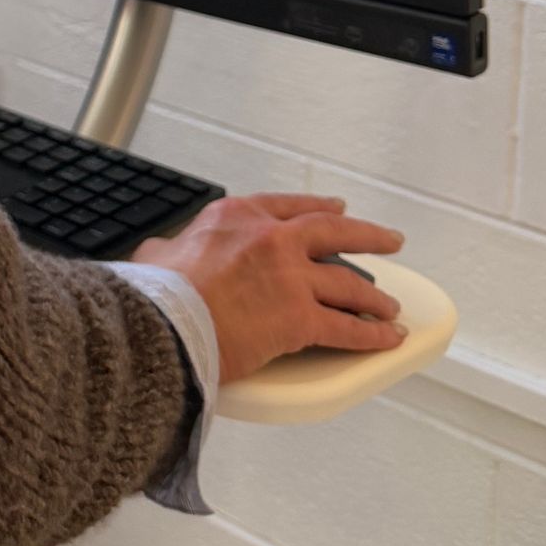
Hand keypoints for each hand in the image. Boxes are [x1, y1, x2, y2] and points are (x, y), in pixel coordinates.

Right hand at [131, 193, 405, 384]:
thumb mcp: (157, 253)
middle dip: (369, 236)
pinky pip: (346, 329)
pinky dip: (371, 336)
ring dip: (375, 297)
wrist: (165, 323)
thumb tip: (161, 254)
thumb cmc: (157, 293)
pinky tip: (385, 339)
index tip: (337, 209)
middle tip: (389, 240)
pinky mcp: (301, 319)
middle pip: (334, 232)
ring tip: (389, 306)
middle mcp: (272, 240)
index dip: (319, 207)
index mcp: (236, 217)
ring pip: (348, 285)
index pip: (289, 206)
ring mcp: (291, 278)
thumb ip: (170, 248)